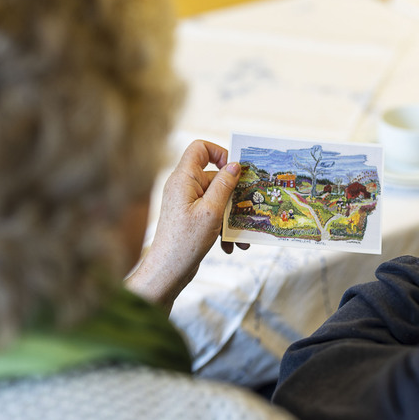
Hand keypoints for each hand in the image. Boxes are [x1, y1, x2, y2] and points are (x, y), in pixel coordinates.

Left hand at [126, 140, 247, 311]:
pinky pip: (212, 214)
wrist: (168, 271)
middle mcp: (183, 187)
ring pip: (217, 200)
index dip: (219, 152)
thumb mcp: (211, 211)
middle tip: (250, 206)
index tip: (235, 169)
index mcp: (184, 179)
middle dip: (234, 195)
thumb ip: (224, 185)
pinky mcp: (191, 218)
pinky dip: (223, 227)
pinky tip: (229, 246)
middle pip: (215, 177)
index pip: (200, 148)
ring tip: (242, 236)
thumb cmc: (185, 241)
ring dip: (232, 216)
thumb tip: (234, 165)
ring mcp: (187, 203)